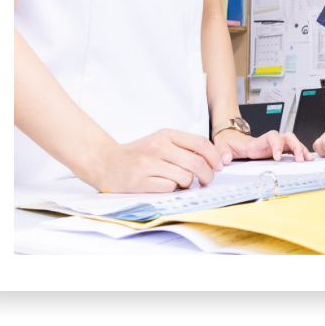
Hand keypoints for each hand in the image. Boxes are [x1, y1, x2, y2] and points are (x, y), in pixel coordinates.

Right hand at [90, 129, 224, 192]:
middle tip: (206, 181)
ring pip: (185, 177)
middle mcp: (158, 147)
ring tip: (182, 184)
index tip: (219, 166)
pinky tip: (167, 188)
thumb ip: (185, 147)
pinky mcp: (140, 181)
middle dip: (207, 175)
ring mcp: (148, 164)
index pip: (200, 143)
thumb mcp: (161, 142)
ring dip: (188, 184)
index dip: (214, 157)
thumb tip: (215, 160)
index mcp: (166, 135)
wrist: (106, 162)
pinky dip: (173, 190)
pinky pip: (169, 188)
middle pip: (196, 163)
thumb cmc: (139, 154)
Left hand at [213, 129, 313, 162]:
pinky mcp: (276, 151)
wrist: (230, 138)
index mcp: (256, 143)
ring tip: (308, 159)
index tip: (277, 156)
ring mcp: (273, 146)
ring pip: (291, 142)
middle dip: (295, 146)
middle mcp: (267, 143)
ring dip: (301, 149)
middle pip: (286, 137)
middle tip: (300, 159)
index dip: (276, 144)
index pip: (270, 137)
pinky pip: (291, 149)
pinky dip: (300, 152)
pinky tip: (307, 159)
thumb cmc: (228, 142)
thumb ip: (222, 153)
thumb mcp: (222, 147)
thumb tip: (225, 159)